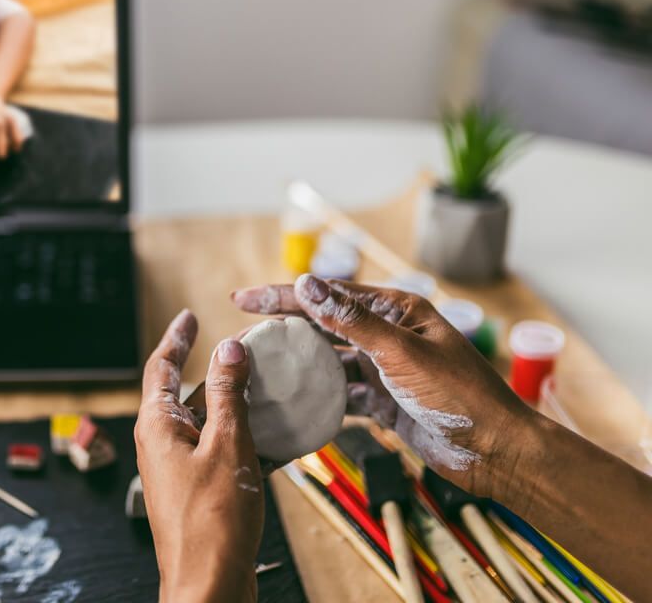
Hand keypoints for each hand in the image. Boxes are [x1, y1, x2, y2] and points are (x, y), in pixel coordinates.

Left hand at [136, 310, 263, 602]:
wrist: (210, 588)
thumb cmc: (212, 523)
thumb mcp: (226, 446)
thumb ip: (229, 396)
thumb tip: (229, 350)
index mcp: (157, 426)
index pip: (162, 368)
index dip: (177, 339)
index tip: (190, 316)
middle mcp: (163, 444)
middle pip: (191, 395)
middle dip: (222, 373)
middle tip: (253, 351)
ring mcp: (181, 470)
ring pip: (213, 425)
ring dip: (242, 408)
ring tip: (276, 388)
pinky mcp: (201, 493)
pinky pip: (225, 454)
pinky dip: (250, 442)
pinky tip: (282, 437)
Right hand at [232, 274, 531, 497]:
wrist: (497, 454)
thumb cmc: (460, 396)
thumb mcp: (401, 353)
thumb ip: (350, 320)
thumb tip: (307, 284)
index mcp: (397, 310)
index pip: (329, 295)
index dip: (283, 295)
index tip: (242, 299)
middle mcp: (389, 335)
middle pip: (325, 325)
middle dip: (283, 329)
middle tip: (242, 333)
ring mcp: (386, 370)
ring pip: (330, 361)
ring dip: (298, 365)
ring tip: (260, 368)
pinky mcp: (386, 402)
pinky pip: (343, 394)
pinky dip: (319, 398)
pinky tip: (293, 403)